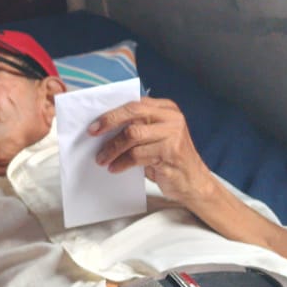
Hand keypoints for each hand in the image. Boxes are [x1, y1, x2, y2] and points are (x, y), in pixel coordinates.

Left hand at [89, 96, 218, 207]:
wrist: (193, 182)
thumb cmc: (168, 158)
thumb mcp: (154, 137)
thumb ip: (138, 126)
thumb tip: (103, 127)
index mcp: (166, 109)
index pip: (134, 104)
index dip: (111, 113)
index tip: (93, 125)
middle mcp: (172, 118)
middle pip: (134, 113)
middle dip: (109, 123)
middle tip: (93, 135)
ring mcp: (173, 134)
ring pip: (132, 135)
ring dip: (112, 149)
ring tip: (102, 159)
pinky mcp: (170, 153)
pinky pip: (137, 155)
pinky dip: (122, 162)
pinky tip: (115, 168)